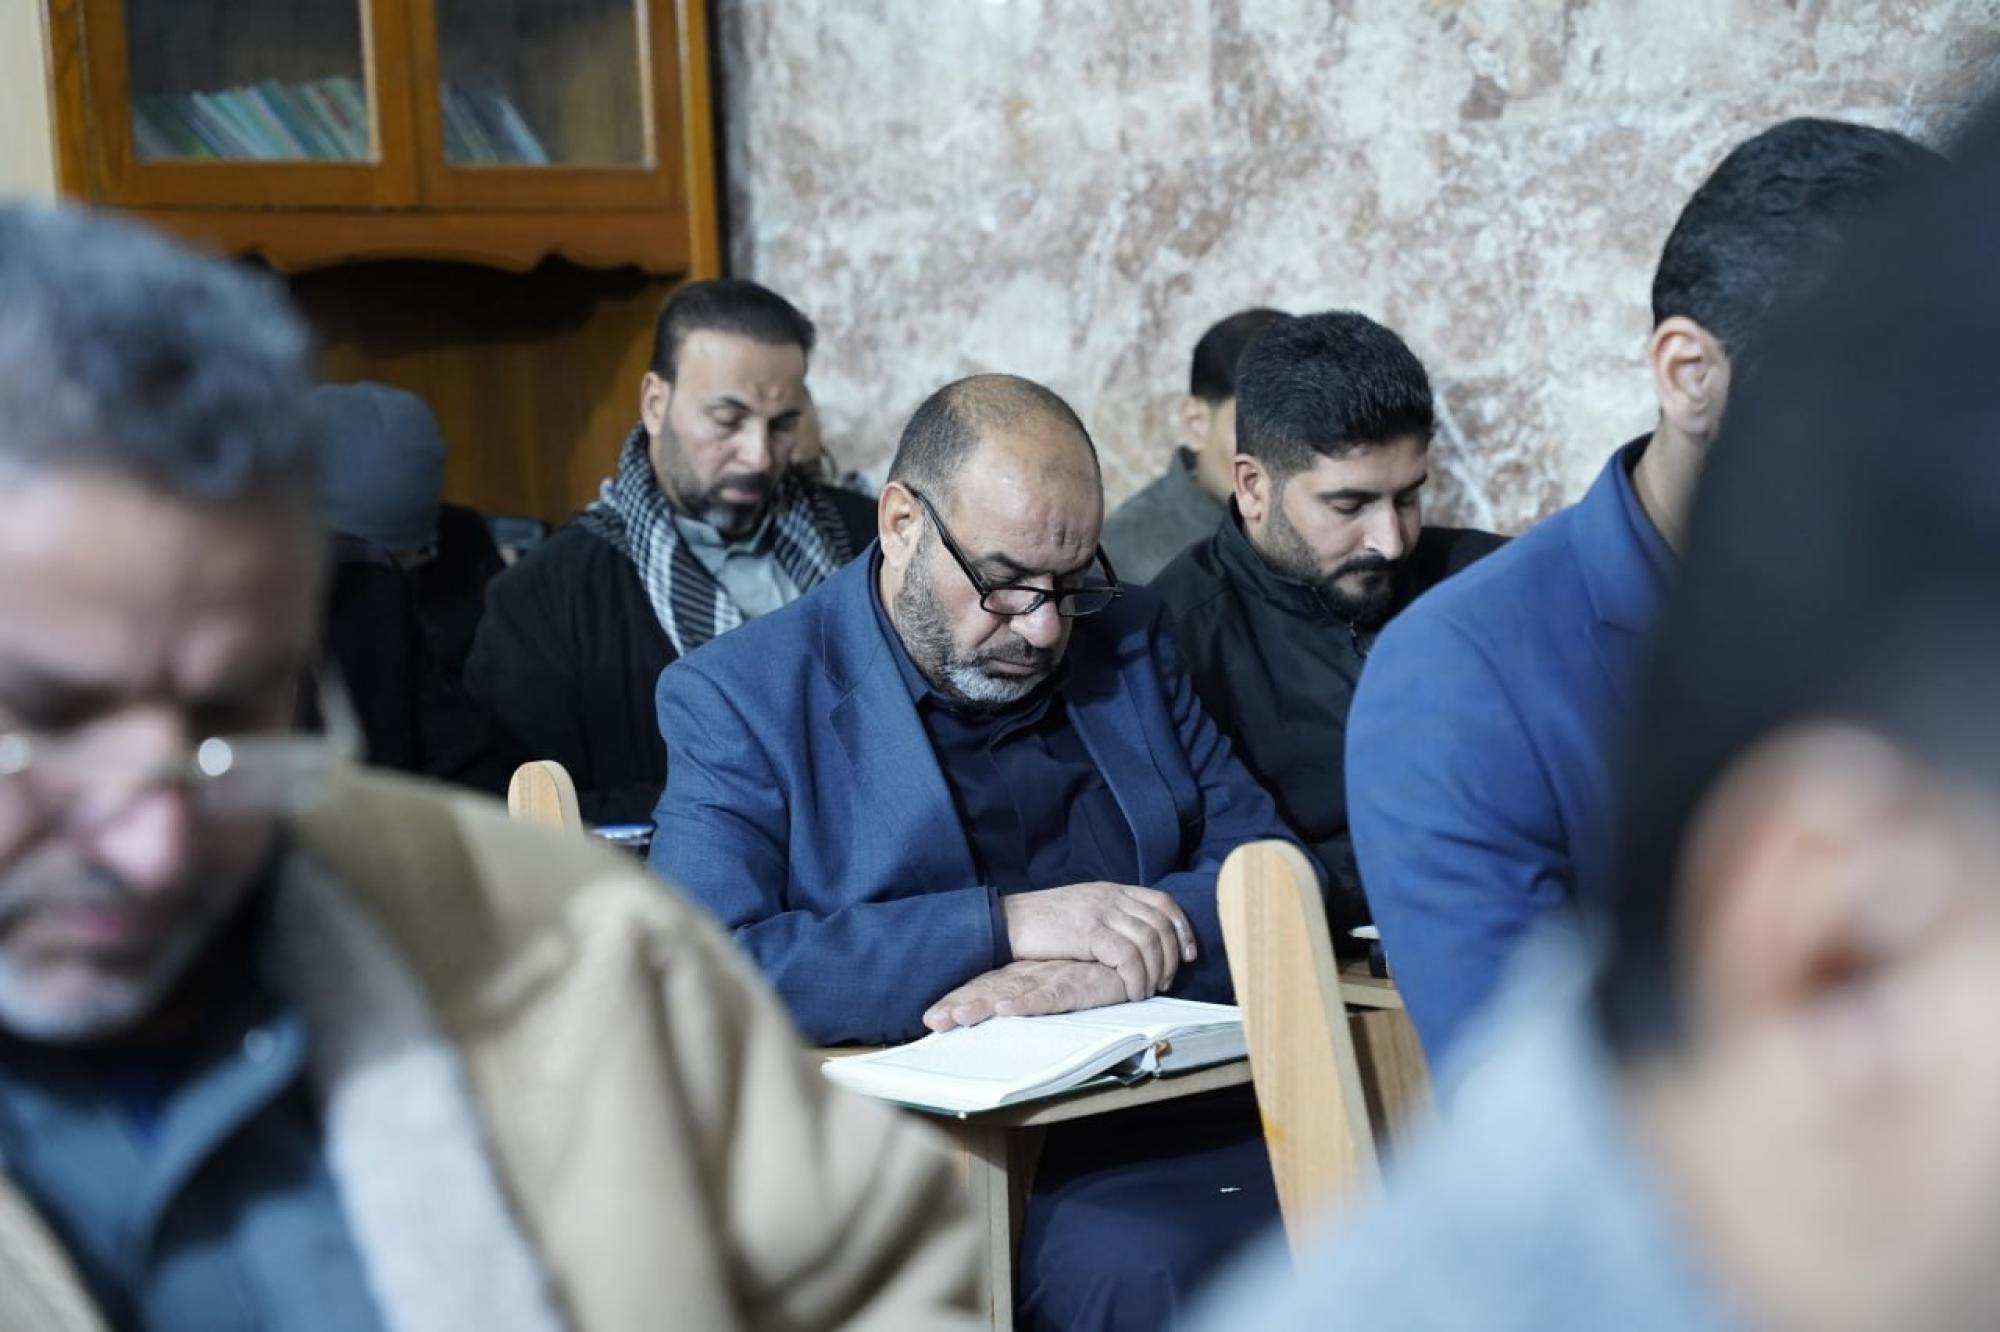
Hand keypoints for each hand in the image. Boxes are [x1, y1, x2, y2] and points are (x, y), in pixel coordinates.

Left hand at [922, 960, 1129, 1031]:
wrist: (1131, 954)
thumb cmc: (1094, 971)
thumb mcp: (1059, 984)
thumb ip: (1036, 993)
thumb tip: (1005, 1005)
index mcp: (1025, 976)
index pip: (985, 986)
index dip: (957, 1000)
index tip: (931, 1018)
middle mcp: (1033, 975)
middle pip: (988, 989)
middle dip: (959, 1004)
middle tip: (932, 1020)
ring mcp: (1052, 978)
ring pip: (1011, 992)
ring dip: (982, 1005)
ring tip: (955, 1018)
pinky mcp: (1077, 985)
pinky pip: (1049, 996)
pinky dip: (1027, 1004)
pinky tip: (1006, 1009)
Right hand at [1002, 881, 1196, 1001]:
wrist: (1007, 920)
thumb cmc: (1040, 921)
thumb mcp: (1082, 909)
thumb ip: (1107, 916)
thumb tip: (1130, 937)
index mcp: (1112, 890)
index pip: (1162, 902)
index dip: (1181, 928)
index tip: (1188, 954)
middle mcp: (1111, 897)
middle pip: (1161, 923)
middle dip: (1171, 956)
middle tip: (1165, 982)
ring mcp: (1101, 912)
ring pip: (1149, 941)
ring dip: (1155, 971)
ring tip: (1147, 990)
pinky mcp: (1089, 932)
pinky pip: (1128, 957)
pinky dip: (1136, 978)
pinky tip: (1131, 992)